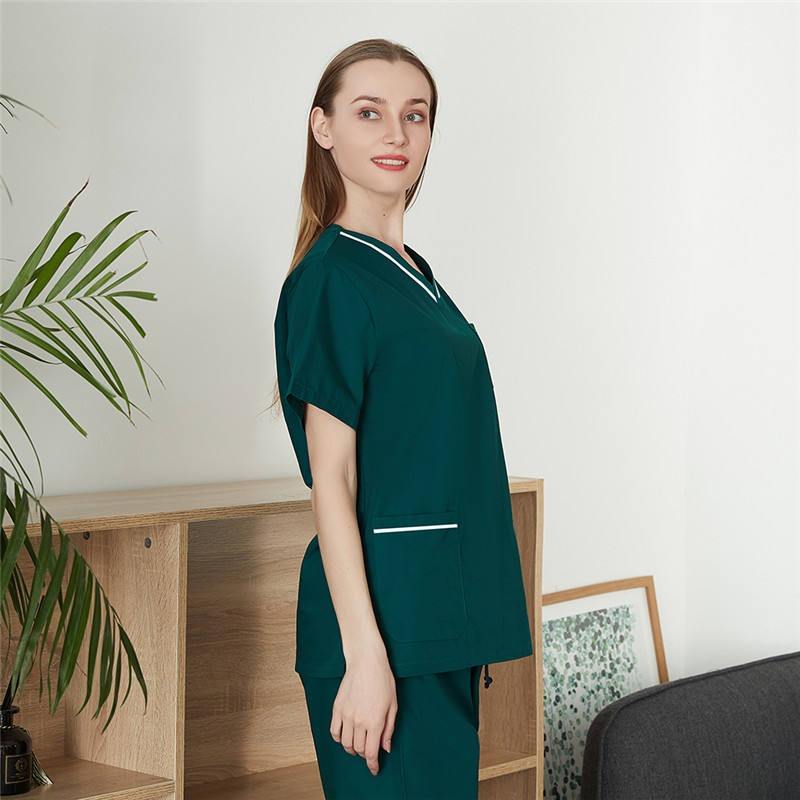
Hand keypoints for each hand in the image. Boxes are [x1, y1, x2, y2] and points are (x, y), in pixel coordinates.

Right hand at [330, 648, 396, 775]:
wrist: (366, 661)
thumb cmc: (383, 680)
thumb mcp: (393, 705)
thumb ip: (389, 729)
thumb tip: (385, 748)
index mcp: (374, 722)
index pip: (370, 753)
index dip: (372, 765)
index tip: (374, 769)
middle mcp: (358, 721)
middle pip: (358, 749)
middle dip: (364, 754)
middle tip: (369, 750)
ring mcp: (346, 715)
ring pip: (345, 743)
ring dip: (351, 748)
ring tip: (358, 744)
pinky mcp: (337, 708)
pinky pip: (334, 731)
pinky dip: (339, 738)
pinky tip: (345, 736)